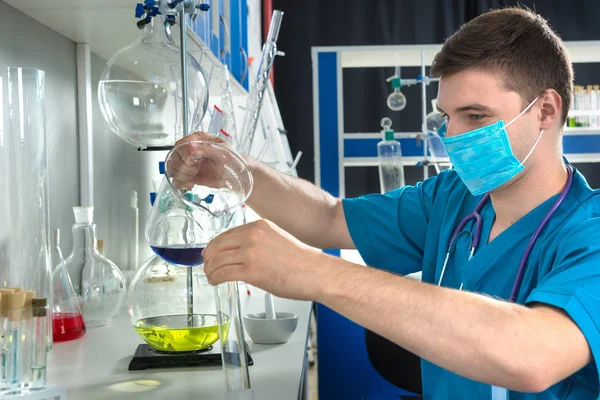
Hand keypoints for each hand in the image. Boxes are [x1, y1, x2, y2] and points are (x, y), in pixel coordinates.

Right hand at [167, 132, 242, 189]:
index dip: (184, 154)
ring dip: (182, 175)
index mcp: (199, 139)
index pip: (181, 144)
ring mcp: (190, 162)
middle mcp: (192, 149)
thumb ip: (207, 148)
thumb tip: (190, 146)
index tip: (194, 161)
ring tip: (193, 177)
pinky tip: (190, 184)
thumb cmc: (234, 160)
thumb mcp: (224, 152)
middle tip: (195, 170)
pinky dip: (181, 183)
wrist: (238, 175)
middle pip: (175, 157)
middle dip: (183, 166)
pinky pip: (177, 178)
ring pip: (174, 168)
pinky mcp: (190, 174)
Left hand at [203, 219, 325, 300]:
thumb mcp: (277, 239)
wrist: (315, 273)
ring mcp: (250, 252)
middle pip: (218, 244)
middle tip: (207, 265)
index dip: (215, 244)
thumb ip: (259, 241)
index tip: (211, 252)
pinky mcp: (250, 271)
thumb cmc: (302, 261)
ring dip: (210, 270)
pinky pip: (223, 273)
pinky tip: (215, 281)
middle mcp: (252, 235)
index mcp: (259, 226)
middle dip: (209, 257)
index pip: (227, 233)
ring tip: (211, 276)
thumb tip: (241, 252)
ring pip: (217, 260)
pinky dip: (215, 278)